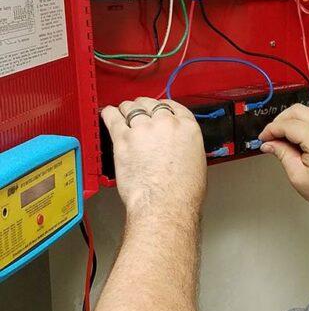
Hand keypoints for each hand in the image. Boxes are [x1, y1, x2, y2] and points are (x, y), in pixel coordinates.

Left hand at [102, 97, 205, 219]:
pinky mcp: (123, 139)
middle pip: (151, 104)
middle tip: (140, 112)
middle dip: (144, 107)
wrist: (165, 206)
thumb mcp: (197, 162)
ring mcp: (143, 129)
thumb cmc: (182, 193)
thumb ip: (185, 146)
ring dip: (127, 109)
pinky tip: (109, 113)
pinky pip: (113, 117)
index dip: (164, 106)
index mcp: (187, 128)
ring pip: (131, 108)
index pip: (174, 106)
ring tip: (123, 112)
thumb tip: (177, 147)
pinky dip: (110, 114)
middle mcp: (165, 124)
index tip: (158, 109)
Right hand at [259, 104, 308, 215]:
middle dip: (279, 121)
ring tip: (283, 141)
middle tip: (271, 136)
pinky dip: (302, 125)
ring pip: (306, 112)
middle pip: (296, 110)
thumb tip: (270, 144)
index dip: (271, 130)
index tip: (264, 138)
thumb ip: (282, 155)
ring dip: (291, 122)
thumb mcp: (299, 177)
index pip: (288, 124)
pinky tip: (296, 140)